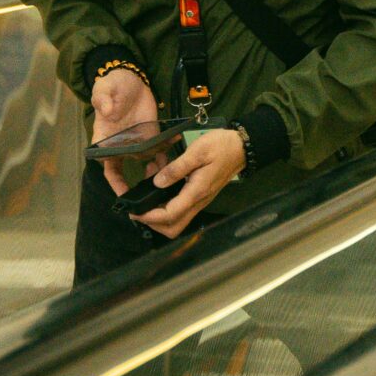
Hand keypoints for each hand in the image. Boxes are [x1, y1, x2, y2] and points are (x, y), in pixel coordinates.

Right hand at [91, 67, 162, 197]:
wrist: (131, 78)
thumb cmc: (113, 85)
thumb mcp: (104, 89)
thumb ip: (103, 99)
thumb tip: (107, 111)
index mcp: (106, 139)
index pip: (107, 165)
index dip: (115, 180)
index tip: (124, 193)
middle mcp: (121, 145)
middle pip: (127, 170)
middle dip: (137, 185)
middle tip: (150, 196)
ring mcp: (137, 141)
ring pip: (145, 164)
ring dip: (155, 173)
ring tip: (168, 182)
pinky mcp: (152, 135)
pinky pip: (160, 150)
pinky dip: (168, 155)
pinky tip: (179, 159)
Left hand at [130, 128, 246, 237]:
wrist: (241, 147)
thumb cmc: (221, 147)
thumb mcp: (198, 151)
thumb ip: (176, 168)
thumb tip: (157, 183)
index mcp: (196, 192)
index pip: (170, 215)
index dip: (149, 217)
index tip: (134, 211)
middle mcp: (198, 202)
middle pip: (173, 228)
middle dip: (153, 224)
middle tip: (138, 209)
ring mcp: (200, 201)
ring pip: (176, 222)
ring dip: (158, 215)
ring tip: (146, 196)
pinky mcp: (199, 196)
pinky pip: (180, 210)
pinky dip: (166, 205)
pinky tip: (159, 187)